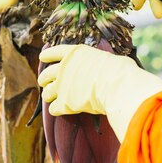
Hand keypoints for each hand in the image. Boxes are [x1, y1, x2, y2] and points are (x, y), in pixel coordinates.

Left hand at [38, 44, 161, 141]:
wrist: (116, 85)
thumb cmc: (118, 70)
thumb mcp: (106, 58)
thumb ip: (98, 62)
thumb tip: (109, 65)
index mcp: (74, 53)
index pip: (54, 52)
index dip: (47, 55)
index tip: (43, 58)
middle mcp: (64, 68)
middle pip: (46, 74)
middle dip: (44, 78)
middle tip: (44, 82)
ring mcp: (62, 86)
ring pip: (47, 92)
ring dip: (48, 95)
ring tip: (50, 97)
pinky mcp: (64, 103)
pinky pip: (53, 108)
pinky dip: (56, 110)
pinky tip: (58, 110)